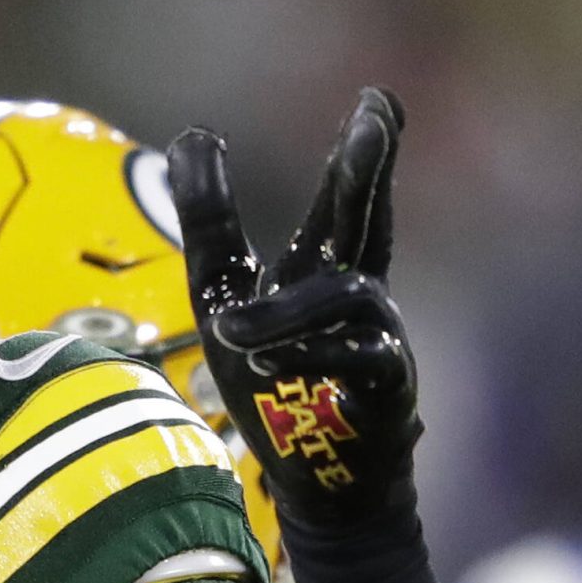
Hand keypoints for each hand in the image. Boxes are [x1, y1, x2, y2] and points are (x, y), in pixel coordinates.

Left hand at [167, 87, 416, 532]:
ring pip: (343, 300)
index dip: (364, 153)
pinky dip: (312, 356)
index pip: (347, 203)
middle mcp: (364, 297)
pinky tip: (270, 363)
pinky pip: (356, 360)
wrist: (321, 483)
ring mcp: (380, 342)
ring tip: (230, 331)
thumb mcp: (226, 295)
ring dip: (285, 312)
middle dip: (367, 170)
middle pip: (367, 222)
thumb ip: (212, 221)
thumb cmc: (279, 384)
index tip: (378, 98)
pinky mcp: (383, 394)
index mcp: (330, 272)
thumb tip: (198, 130)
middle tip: (374, 119)